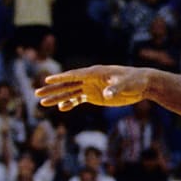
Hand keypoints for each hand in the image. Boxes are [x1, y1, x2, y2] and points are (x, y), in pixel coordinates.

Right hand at [36, 65, 152, 110]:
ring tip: (43, 103)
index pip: (74, 75)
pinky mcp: (95, 96)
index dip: (60, 78)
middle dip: (52, 89)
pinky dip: (70, 103)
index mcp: (95, 72)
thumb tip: (107, 95)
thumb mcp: (126, 84)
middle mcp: (89, 79)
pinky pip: (79, 99)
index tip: (47, 80)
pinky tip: (62, 108)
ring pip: (70, 92)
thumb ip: (115, 89)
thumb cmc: (135, 80)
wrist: (142, 84)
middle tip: (37, 94)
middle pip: (67, 84)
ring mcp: (91, 87)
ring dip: (57, 97)